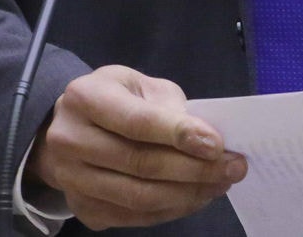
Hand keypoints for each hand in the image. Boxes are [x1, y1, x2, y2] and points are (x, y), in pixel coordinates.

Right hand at [28, 64, 246, 228]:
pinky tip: (196, 196)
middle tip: (233, 167)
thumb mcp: (139, 85)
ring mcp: (72, 180)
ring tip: (220, 184)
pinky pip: (135, 217)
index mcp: (84, 98)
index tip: (217, 144)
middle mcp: (70, 140)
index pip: (136, 122)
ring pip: (139, 197)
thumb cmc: (114, 100)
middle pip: (140, 163)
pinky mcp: (83, 209)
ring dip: (188, 194)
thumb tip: (205, 140)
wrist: (69, 129)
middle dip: (194, 169)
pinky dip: (172, 209)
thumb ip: (168, 106)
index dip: (179, 134)